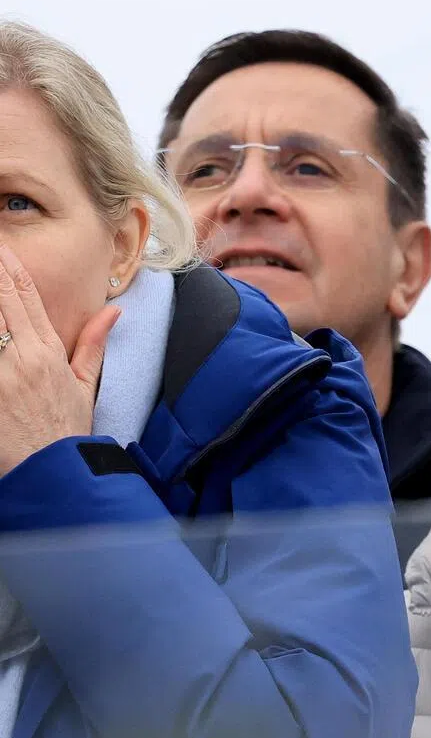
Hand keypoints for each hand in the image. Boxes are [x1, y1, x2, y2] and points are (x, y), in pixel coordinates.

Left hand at [0, 245, 120, 476]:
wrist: (52, 471)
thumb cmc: (65, 432)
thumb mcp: (85, 387)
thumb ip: (92, 345)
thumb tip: (113, 311)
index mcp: (49, 352)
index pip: (25, 296)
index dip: (8, 266)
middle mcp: (22, 356)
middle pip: (0, 298)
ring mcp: (0, 372)